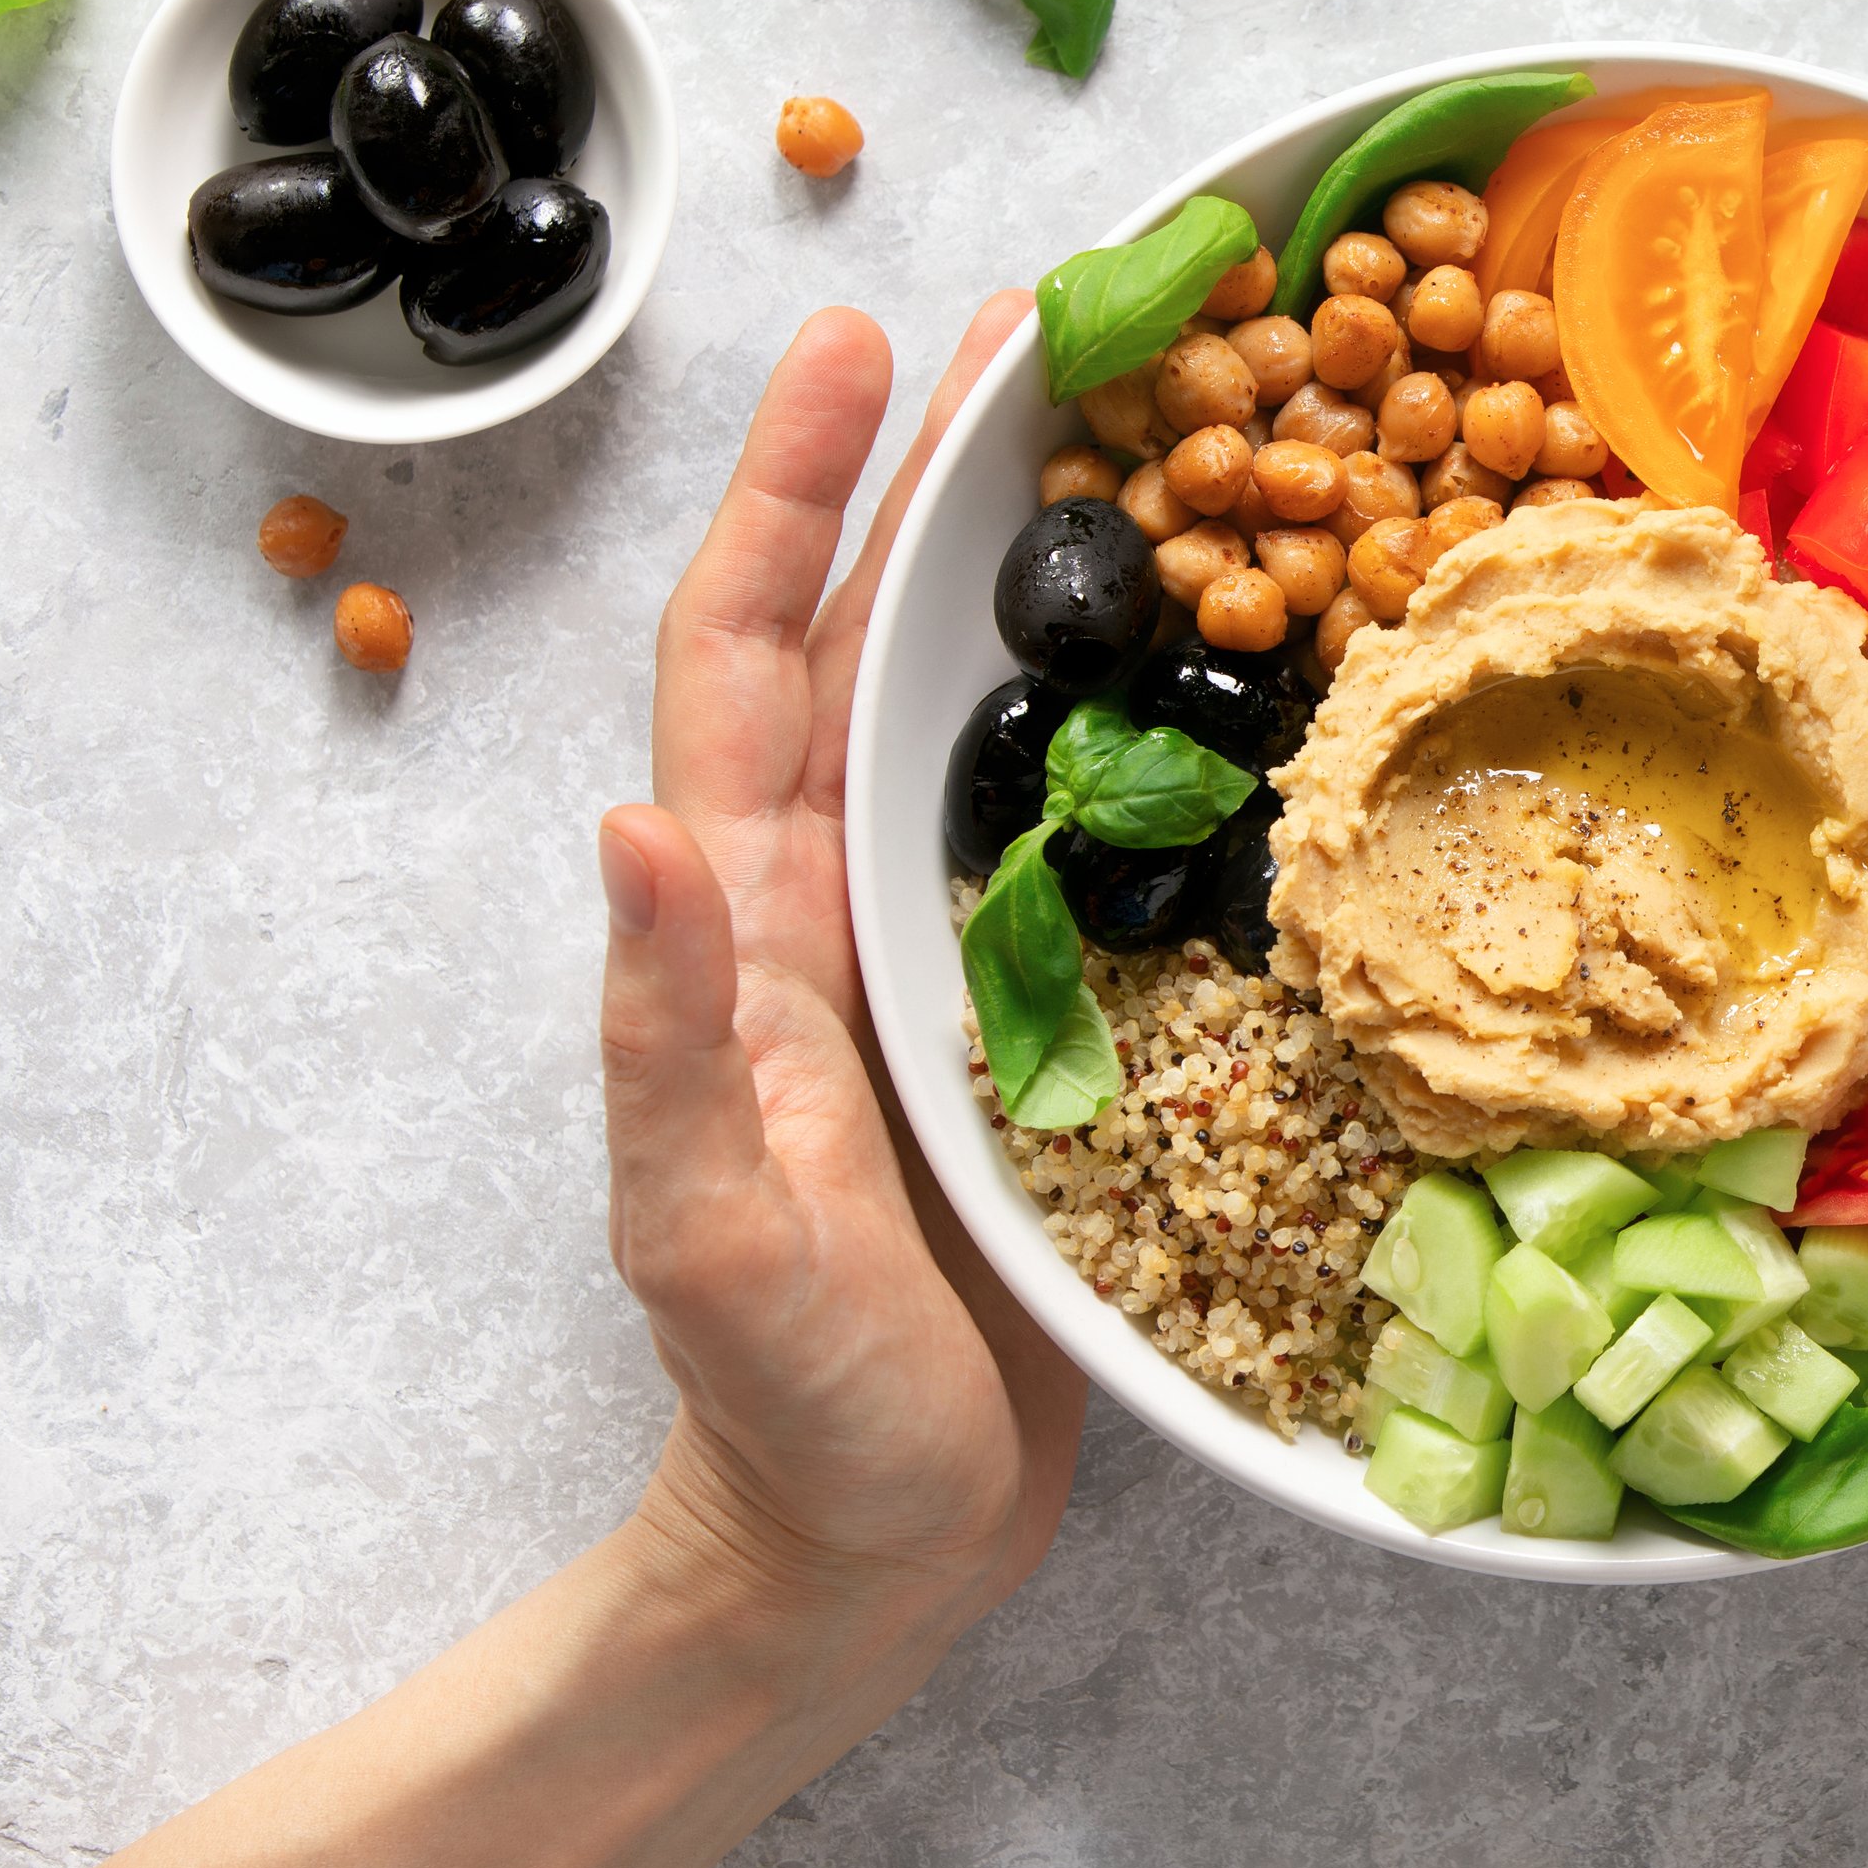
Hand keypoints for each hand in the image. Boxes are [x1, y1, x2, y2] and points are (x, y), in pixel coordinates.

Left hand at [600, 295, 1085, 1632]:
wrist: (871, 1545)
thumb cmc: (778, 1403)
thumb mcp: (700, 1228)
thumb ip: (660, 1036)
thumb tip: (628, 826)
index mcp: (753, 919)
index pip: (747, 661)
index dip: (790, 496)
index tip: (854, 343)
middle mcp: (843, 901)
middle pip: (874, 639)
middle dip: (934, 470)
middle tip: (1041, 322)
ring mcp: (949, 952)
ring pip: (989, 714)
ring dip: (1049, 567)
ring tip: (1151, 437)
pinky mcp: (1054, 1015)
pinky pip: (1098, 828)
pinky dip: (1148, 719)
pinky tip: (1239, 669)